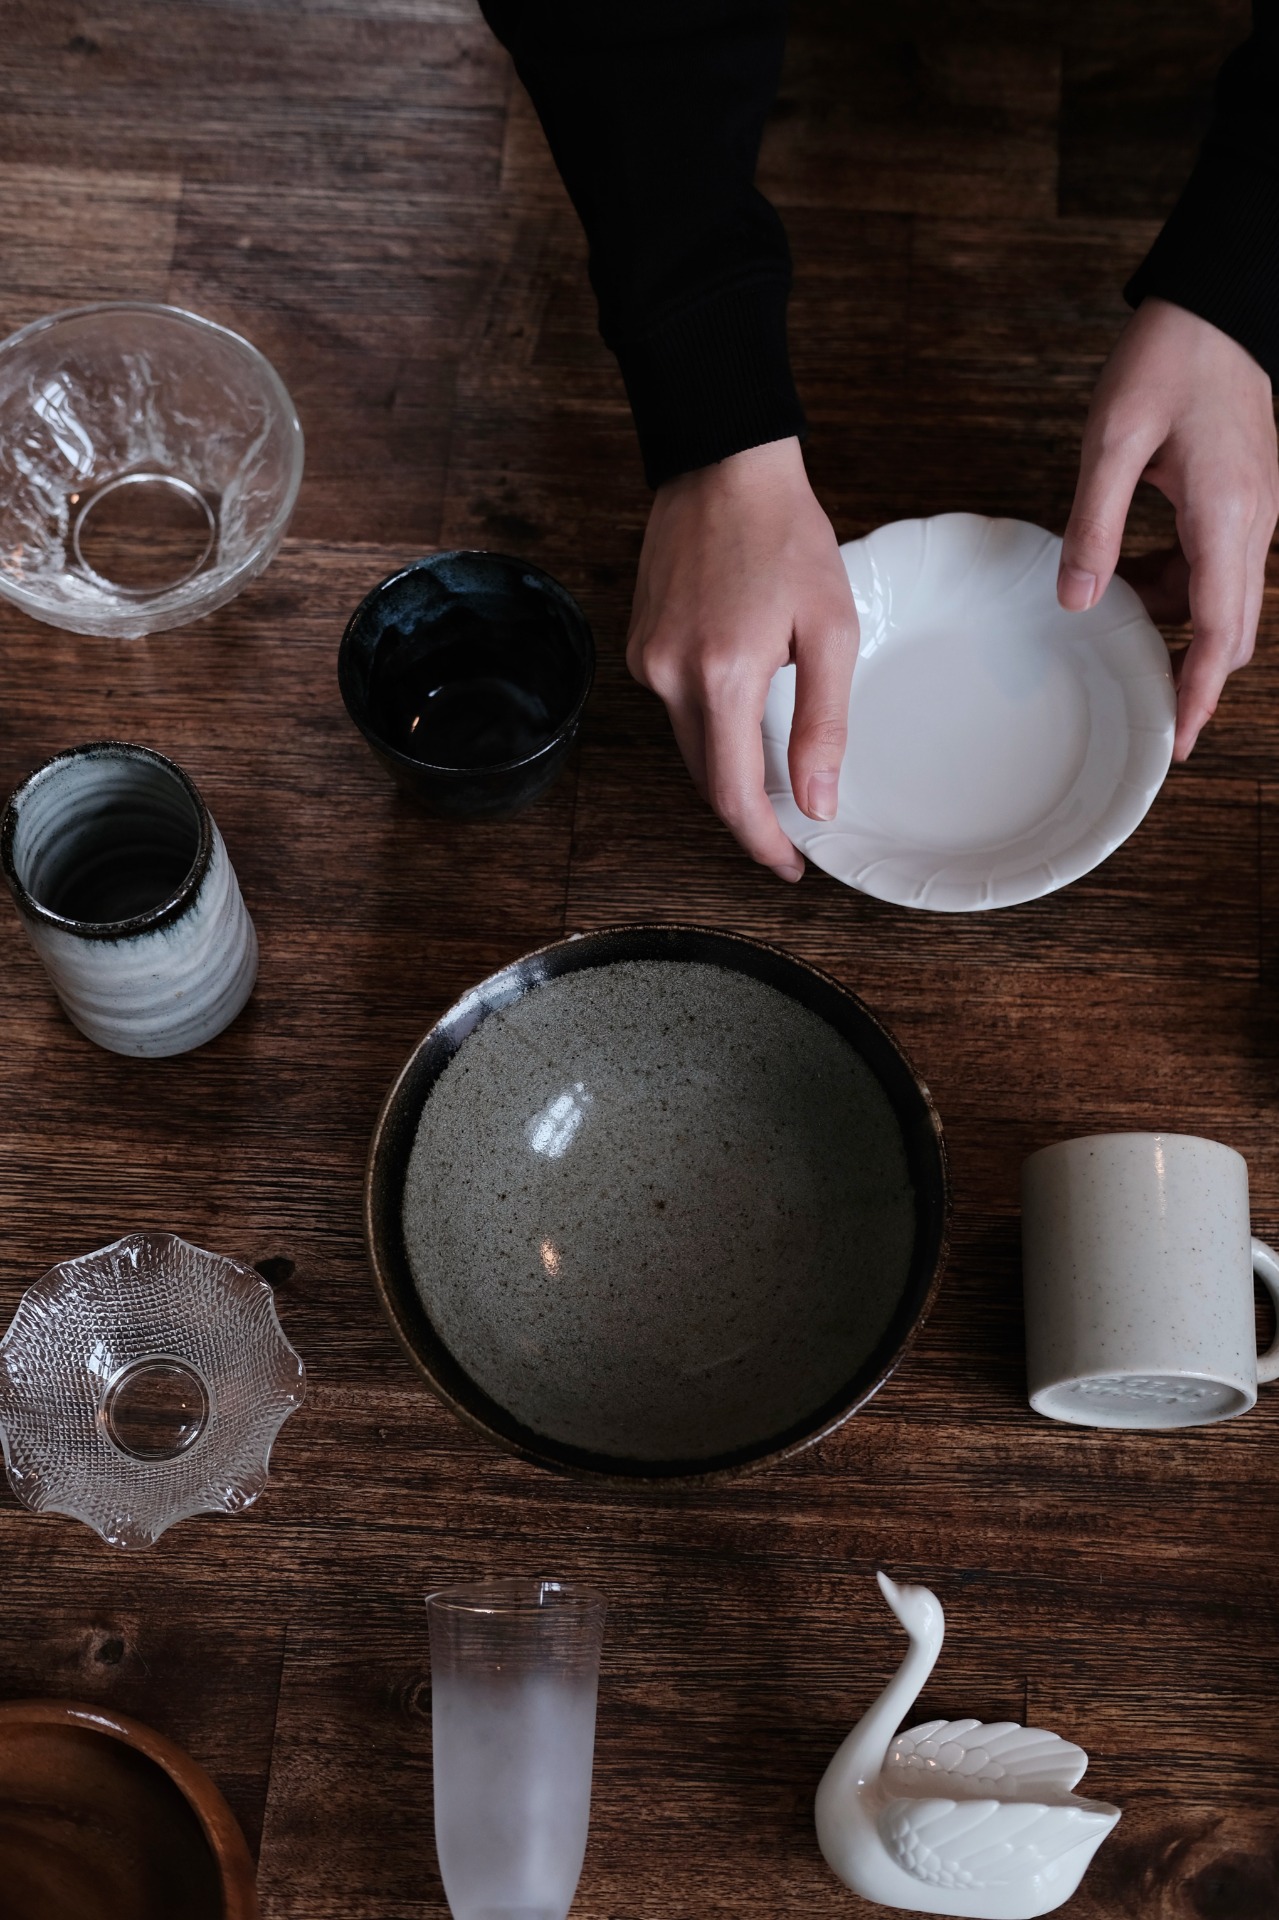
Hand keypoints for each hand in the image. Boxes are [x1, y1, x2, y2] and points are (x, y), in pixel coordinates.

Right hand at [626, 437, 857, 880]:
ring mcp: (646, 660)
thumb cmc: (786, 536)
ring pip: (688, 743)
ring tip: (774, 767)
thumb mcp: (830, 630)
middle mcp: (669, 677)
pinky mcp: (638, 643)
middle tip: (791, 830)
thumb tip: (819, 803)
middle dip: (747, 811)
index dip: (760, 841)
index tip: (788, 865)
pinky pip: (675, 704)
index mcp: (722, 677)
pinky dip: (709, 719)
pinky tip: (742, 697)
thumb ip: (823, 724)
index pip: (732, 793)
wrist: (724, 465)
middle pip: (705, 777)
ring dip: (728, 764)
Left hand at [1059, 296, 1278, 759]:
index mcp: (1225, 518)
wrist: (1219, 301)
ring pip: (1224, 601)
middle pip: (1233, 630)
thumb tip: (1076, 601)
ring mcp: (1254, 512)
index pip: (1220, 633)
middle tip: (1150, 718)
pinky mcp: (1243, 498)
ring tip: (1118, 631)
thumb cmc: (1167, 358)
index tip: (1177, 740)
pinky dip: (1179, 586)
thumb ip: (1094, 524)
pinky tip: (1130, 578)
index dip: (1198, 694)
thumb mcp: (1112, 440)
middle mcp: (1252, 524)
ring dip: (1179, 625)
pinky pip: (1216, 566)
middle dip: (1194, 677)